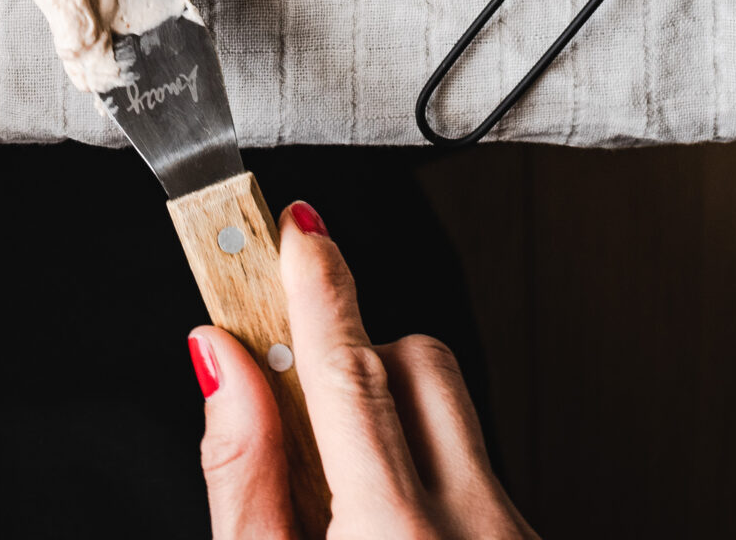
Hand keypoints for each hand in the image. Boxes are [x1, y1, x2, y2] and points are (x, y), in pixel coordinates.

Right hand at [191, 202, 537, 539]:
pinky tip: (396, 532)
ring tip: (350, 494)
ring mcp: (514, 536)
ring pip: (453, 413)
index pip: (348, 368)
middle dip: (353, 358)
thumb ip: (243, 473)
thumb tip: (221, 359)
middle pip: (415, 363)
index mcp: (396, 536)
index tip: (298, 227)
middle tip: (303, 409)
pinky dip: (432, 475)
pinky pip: (482, 468)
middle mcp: (475, 527)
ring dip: (393, 420)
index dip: (316, 285)